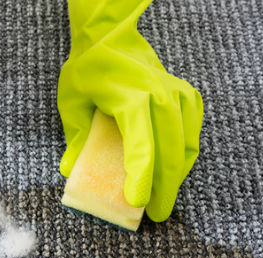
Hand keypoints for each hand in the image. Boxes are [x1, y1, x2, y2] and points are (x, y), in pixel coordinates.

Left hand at [58, 0, 203, 221]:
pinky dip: (183, 156)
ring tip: (162, 196)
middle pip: (170, 153)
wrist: (111, 38)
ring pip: (186, 146)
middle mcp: (161, 96)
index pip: (142, 147)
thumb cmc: (89, 71)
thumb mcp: (72, 102)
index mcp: (131, 99)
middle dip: (165, 188)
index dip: (142, 178)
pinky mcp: (188, 96)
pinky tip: (171, 170)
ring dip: (176, 175)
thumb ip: (75, 138)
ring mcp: (178, 95)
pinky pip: (192, 134)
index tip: (138, 203)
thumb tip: (71, 172)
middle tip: (156, 213)